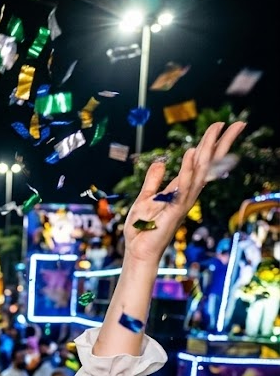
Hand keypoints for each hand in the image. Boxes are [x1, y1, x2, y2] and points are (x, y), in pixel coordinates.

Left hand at [123, 122, 245, 265]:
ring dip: (208, 151)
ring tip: (217, 131)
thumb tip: (160, 162)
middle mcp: (187, 194)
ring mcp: (183, 202)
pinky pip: (182, 186)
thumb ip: (153, 181)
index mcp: (180, 190)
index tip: (220, 125)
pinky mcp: (174, 210)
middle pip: (208, 164)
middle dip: (221, 143)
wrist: (137, 251)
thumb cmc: (142, 230)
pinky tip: (191, 153)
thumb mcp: (145, 199)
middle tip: (237, 123)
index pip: (200, 163)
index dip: (211, 144)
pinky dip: (186, 169)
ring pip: (199, 172)